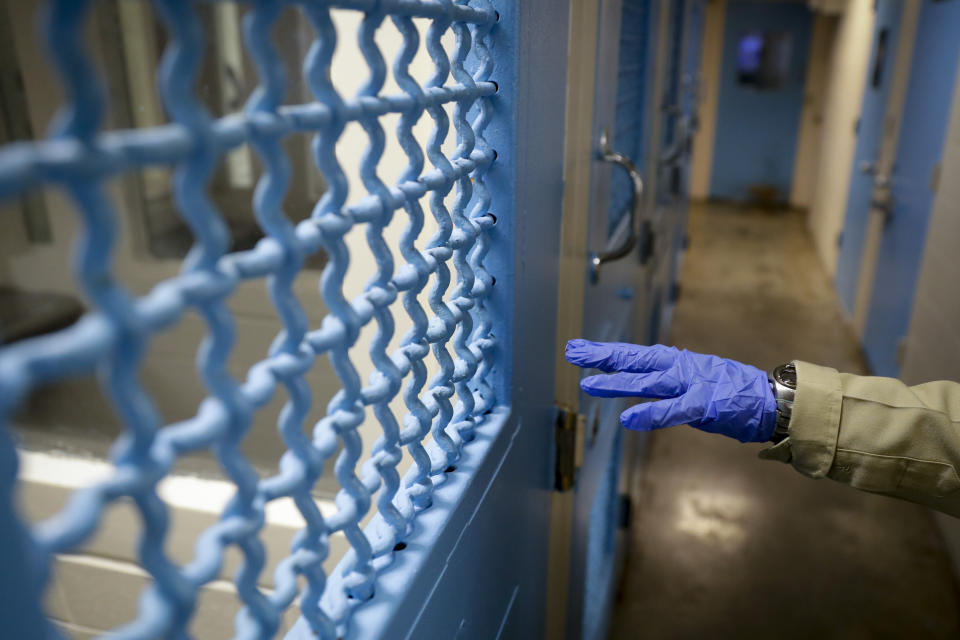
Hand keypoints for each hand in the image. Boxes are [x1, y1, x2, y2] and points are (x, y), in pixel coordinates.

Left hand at [564, 340, 776, 442]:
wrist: (769, 400)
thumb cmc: (729, 392)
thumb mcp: (692, 379)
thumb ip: (665, 381)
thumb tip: (640, 379)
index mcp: (674, 363)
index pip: (633, 355)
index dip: (605, 352)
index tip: (578, 349)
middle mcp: (678, 368)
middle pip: (634, 360)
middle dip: (602, 356)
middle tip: (572, 352)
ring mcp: (691, 384)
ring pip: (647, 381)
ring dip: (617, 382)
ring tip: (589, 384)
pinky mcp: (704, 404)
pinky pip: (673, 410)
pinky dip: (651, 414)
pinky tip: (628, 418)